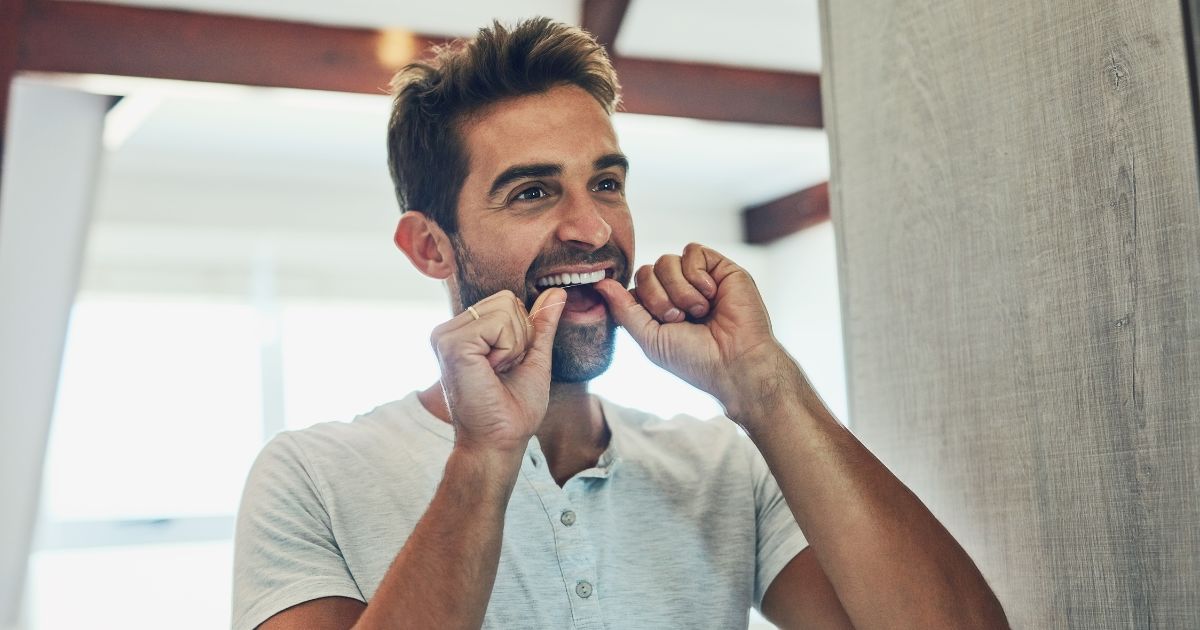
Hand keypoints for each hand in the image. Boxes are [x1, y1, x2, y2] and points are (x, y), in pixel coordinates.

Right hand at [430, 288, 566, 454]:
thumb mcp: (533, 357)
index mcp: (464, 332)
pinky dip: (507, 349)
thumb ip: (541, 324)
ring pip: (505, 308)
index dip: (522, 333)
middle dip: (519, 336)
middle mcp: (449, 330)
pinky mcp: (450, 343)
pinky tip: (491, 372)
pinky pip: (498, 323)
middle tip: (503, 370)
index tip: (508, 366)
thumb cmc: (513, 408)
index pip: (507, 301)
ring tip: (496, 372)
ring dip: (514, 344)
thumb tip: (556, 291)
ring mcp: (445, 335)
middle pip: (507, 300)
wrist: (499, 441)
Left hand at [594, 243, 793, 422]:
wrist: (734, 362)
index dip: (642, 302)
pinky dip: (697, 276)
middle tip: (680, 319)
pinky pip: (692, 251)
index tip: (662, 324)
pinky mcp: (719, 267)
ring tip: (699, 311)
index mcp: (660, 308)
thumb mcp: (649, 338)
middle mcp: (677, 290)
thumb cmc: (694, 358)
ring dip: (680, 291)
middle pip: (647, 270)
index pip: (634, 286)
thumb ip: (624, 310)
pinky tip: (712, 295)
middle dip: (658, 298)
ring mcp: (698, 278)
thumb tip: (600, 283)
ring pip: (667, 260)